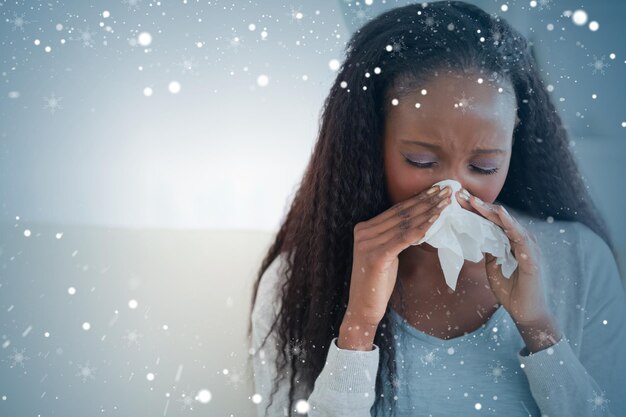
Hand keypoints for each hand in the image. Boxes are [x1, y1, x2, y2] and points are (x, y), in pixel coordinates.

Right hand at [339, 184, 452, 349]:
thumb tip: (421, 223)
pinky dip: (422, 228)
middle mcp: (363, 232)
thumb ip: (396, 237)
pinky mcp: (375, 256)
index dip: (418, 199)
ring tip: (446, 202)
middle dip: (427, 200)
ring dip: (429, 212)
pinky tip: (436, 220)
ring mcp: (367, 243)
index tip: (436, 190)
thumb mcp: (387, 254)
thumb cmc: (377, 283)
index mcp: (364, 229)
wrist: (363, 308)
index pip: (396, 210)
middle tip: (446, 190)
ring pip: (405, 224)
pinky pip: (404, 239)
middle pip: (402, 214)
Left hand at [453, 189, 548, 324]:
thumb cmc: (510, 288)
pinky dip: (511, 224)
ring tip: (475, 201)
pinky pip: (521, 237)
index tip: (457, 199)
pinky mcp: (532, 257)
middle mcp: (519, 239)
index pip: (489, 220)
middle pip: (497, 217)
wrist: (526, 312)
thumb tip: (471, 234)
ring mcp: (527, 246)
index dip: (474, 209)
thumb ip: (486, 247)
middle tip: (461, 193)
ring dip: (491, 211)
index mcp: (508, 240)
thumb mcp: (492, 264)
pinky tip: (501, 215)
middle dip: (478, 205)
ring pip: (507, 223)